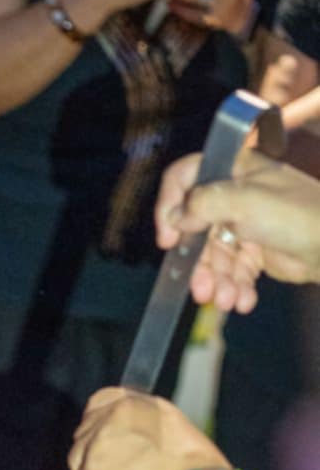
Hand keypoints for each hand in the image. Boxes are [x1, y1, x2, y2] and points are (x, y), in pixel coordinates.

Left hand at [68, 387, 230, 469]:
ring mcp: (93, 453)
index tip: (112, 434)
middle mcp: (108, 423)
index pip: (101, 401)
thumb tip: (145, 440)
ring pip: (80, 460)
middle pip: (87, 431)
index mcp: (133, 406)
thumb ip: (150, 428)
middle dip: (99, 449)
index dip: (104, 419)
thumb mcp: (178, 431)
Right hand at [156, 151, 319, 309]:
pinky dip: (236, 287)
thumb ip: (202, 204)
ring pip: (213, 256)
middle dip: (198, 264)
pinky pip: (233, 271)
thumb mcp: (245, 201)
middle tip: (201, 288)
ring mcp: (245, 223)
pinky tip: (244, 300)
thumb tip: (176, 217)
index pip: (184, 178)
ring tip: (227, 300)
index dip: (170, 206)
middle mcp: (235, 195)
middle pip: (195, 229)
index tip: (168, 237)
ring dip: (218, 281)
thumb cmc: (300, 216)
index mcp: (233, 169)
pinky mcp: (255, 250)